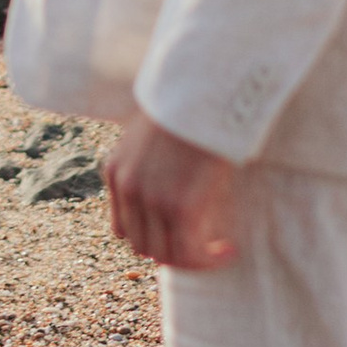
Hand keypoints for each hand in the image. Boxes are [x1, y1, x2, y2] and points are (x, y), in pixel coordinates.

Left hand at [103, 112, 241, 267]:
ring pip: (165, 255)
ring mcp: (150, 200)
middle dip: (174, 252)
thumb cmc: (192, 102)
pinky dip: (209, 260)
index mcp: (116, 170)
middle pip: (142, 245)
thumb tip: (176, 177)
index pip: (124, 226)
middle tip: (205, 248)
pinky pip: (190, 253)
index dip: (153, 237)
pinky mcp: (180, 207)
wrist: (206, 86)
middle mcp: (127, 188)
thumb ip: (153, 159)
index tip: (181, 236)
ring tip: (221, 251)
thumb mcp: (156, 131)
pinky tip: (229, 250)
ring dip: (194, 260)